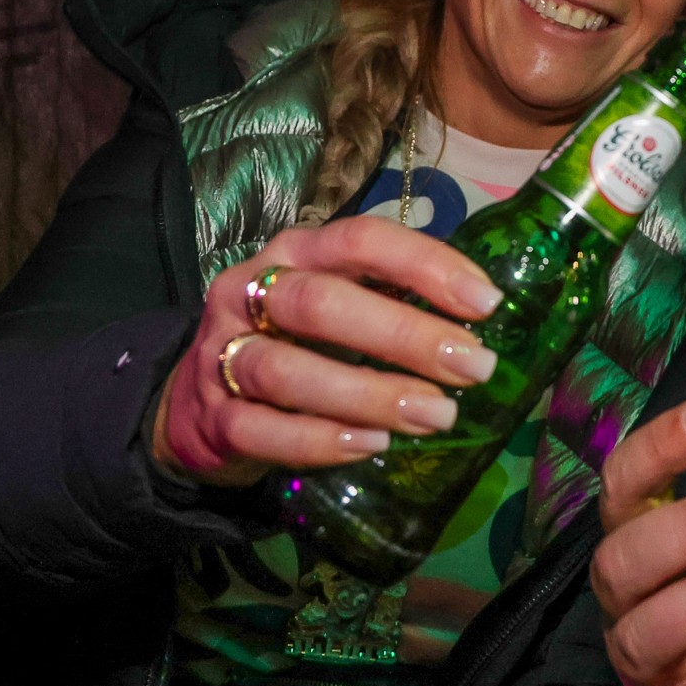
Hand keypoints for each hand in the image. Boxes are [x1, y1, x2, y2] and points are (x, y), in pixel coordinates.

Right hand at [153, 215, 506, 485]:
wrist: (199, 402)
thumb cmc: (297, 342)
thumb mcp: (340, 304)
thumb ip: (396, 303)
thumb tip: (484, 321)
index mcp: (298, 253)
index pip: (361, 240)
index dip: (425, 265)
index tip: (486, 303)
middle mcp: (252, 292)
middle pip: (322, 304)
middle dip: (405, 336)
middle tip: (473, 368)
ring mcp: (224, 354)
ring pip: (288, 370)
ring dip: (370, 394)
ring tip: (436, 416)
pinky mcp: (212, 417)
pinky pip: (262, 429)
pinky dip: (320, 440)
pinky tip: (371, 445)